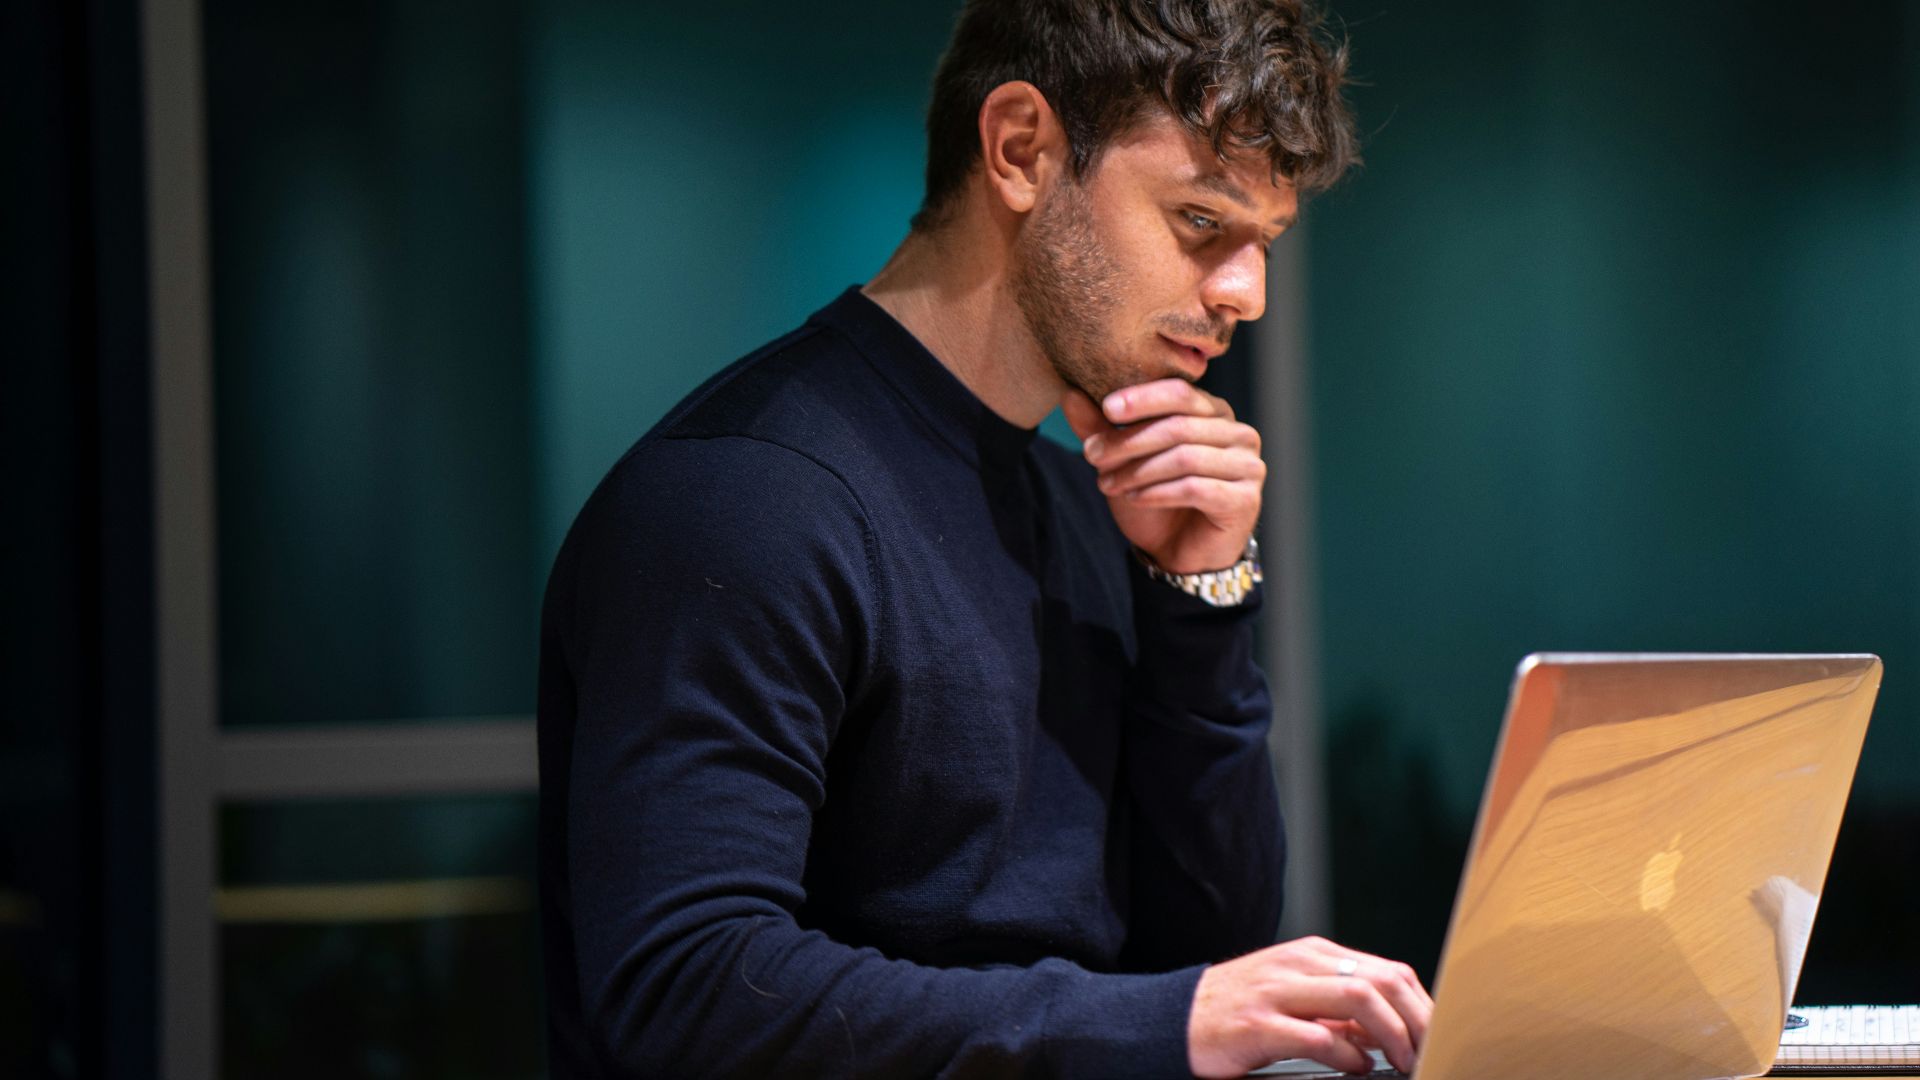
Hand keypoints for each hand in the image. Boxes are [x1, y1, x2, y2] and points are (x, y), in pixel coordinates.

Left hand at [1061, 380, 1263, 574]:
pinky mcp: (1245, 499)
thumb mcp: (1122, 460)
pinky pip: (1196, 488)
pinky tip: (1135, 498)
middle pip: (1178, 426)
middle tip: (1092, 456)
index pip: (1181, 392)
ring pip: (1184, 457)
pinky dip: (1158, 493)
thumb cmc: (1156, 499)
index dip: (1143, 398)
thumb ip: (1100, 428)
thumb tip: (1070, 394)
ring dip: (1138, 471)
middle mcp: (1239, 433)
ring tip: (1107, 484)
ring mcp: (1248, 466)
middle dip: (1128, 441)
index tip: (1106, 408)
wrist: (1179, 552)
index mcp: (1215, 412)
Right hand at [1187, 936, 1433, 1077]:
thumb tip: (1387, 1032)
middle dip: (1417, 1021)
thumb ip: (1338, 1010)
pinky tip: (1355, 1068)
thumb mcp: (1293, 998)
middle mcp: (1298, 964)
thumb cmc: (1239, 1011)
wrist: (1175, 1020)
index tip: (1436, 1038)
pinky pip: (1318, 1036)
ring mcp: (1277, 991)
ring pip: (1358, 998)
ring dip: (1392, 1035)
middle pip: (1381, 981)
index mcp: (1313, 954)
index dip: (1422, 1006)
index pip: (1388, 970)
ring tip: (1401, 1062)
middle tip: (1428, 1054)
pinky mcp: (1258, 1025)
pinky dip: (1348, 1055)